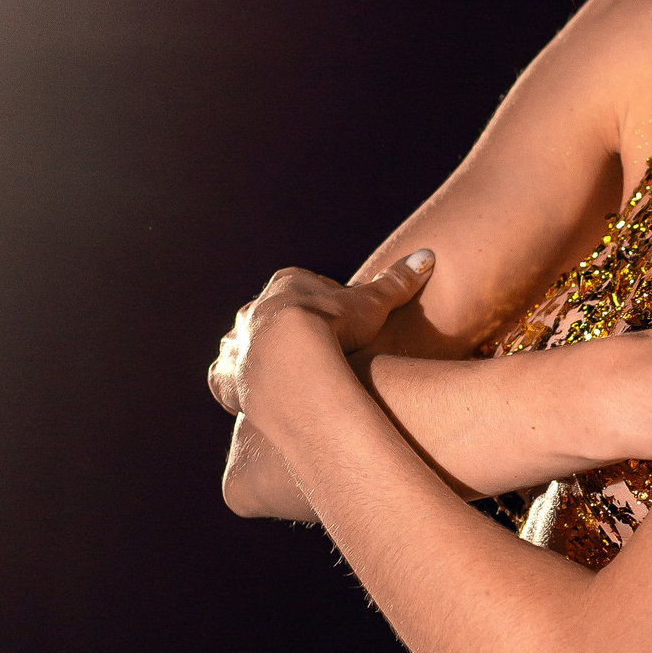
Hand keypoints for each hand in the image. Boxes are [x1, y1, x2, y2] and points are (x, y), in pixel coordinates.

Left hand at [208, 248, 435, 420]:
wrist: (292, 358)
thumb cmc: (334, 325)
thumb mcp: (373, 302)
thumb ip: (397, 281)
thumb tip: (428, 256)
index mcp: (287, 285)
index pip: (307, 291)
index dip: (326, 308)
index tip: (343, 327)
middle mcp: (255, 310)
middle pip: (273, 317)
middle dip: (289, 331)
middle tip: (315, 353)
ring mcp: (238, 343)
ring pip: (244, 344)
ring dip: (257, 356)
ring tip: (281, 376)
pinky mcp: (226, 377)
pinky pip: (222, 378)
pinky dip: (231, 385)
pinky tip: (246, 397)